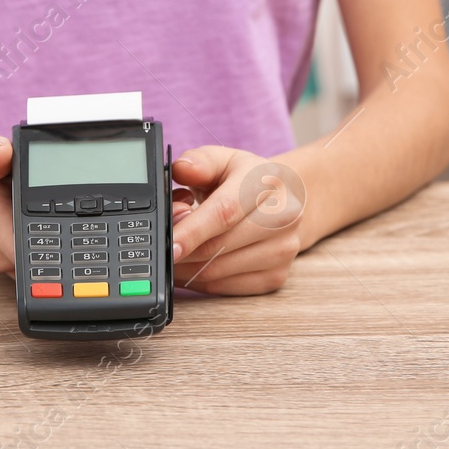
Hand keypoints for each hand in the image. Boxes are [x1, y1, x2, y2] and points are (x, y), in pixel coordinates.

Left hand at [169, 147, 304, 294]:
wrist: (288, 200)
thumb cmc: (247, 180)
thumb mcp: (223, 160)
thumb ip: (199, 162)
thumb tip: (181, 170)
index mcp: (266, 182)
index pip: (225, 212)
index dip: (193, 231)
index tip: (168, 244)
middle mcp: (283, 217)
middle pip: (219, 246)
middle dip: (183, 250)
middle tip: (161, 246)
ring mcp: (283, 250)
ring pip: (219, 272)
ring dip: (186, 269)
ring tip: (173, 254)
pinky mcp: (276, 276)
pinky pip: (225, 288)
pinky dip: (199, 282)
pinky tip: (189, 267)